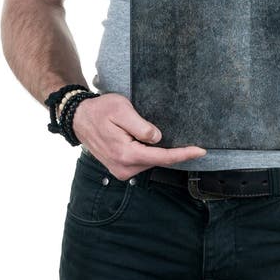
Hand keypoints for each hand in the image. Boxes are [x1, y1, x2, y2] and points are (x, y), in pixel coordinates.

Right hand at [72, 92, 206, 179]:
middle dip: (172, 150)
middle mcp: (124, 167)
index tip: (201, 151)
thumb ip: (140, 125)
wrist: (79, 118)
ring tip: (151, 132)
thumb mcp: (121, 110)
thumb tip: (158, 137)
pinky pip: (142, 162)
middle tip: (182, 136)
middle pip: (158, 161)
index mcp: (126, 153)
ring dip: (159, 151)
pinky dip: (150, 153)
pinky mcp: (120, 168)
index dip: (183, 154)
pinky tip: (150, 142)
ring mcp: (120, 170)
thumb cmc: (100, 110)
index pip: (162, 157)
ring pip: (150, 162)